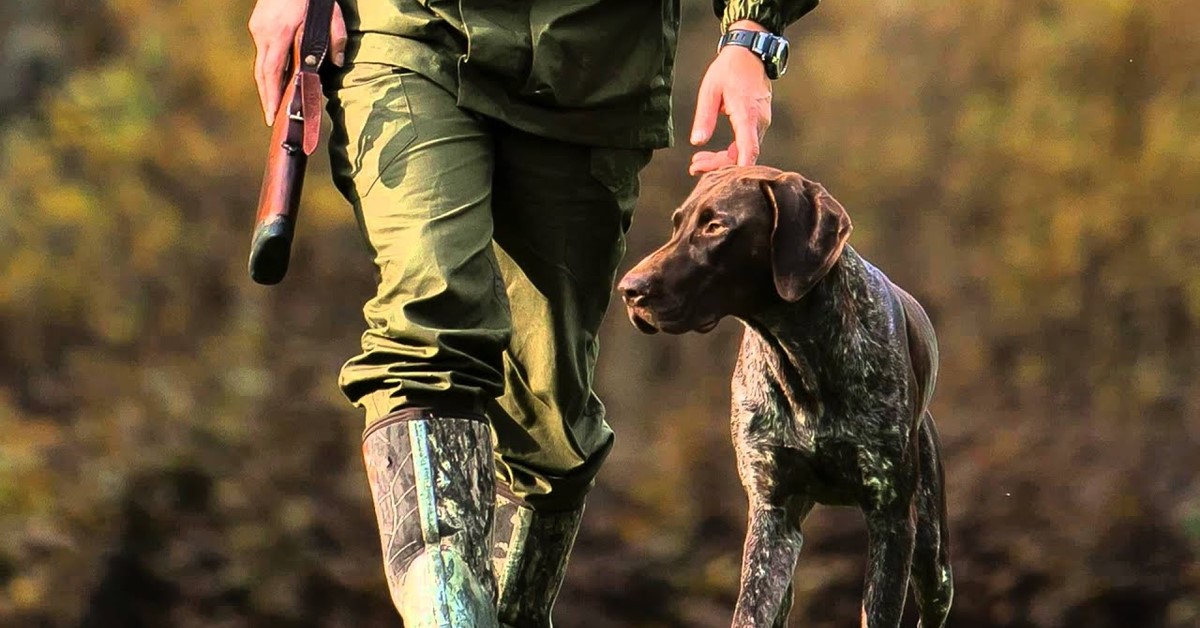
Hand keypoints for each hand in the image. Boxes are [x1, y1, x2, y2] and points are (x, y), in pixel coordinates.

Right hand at [249, 0, 346, 125]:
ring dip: (267, 84)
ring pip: (260, 62)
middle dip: (266, 97)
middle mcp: (264, 32)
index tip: (273, 115)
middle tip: (271, 119)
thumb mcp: (331, 14)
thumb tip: (337, 64)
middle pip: (261, 73)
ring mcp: (258, 27)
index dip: (271, 96)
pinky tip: (277, 78)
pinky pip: (263, 51)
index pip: (271, 72)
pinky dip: (269, 67)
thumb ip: (335, 39)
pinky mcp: (258, 22)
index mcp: (280, 33)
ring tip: (274, 104)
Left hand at [689, 20, 772, 175]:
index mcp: (747, 114)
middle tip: (693, 166)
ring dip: (722, 160)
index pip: (748, 150)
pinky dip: (730, 152)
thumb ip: (704, 117)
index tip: (723, 180)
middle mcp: (759, 122)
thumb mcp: (710, 91)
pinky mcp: (758, 122)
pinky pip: (746, 144)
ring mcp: (761, 122)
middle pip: (743, 156)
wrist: (749, 52)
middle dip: (719, 166)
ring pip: (744, 152)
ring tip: (698, 160)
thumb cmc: (729, 68)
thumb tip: (697, 142)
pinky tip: (711, 153)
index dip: (738, 168)